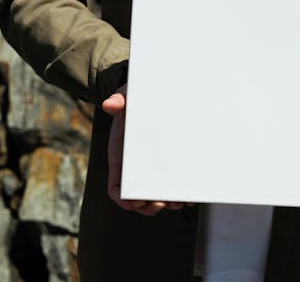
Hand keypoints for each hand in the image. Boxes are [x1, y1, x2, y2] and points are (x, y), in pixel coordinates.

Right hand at [103, 85, 184, 214]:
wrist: (148, 94)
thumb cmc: (135, 97)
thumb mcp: (128, 95)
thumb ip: (120, 99)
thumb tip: (110, 104)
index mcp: (120, 156)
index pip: (116, 186)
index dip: (124, 198)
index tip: (137, 200)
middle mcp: (133, 165)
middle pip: (136, 197)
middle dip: (149, 205)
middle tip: (163, 203)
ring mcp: (150, 165)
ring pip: (154, 194)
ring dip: (166, 202)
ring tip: (179, 202)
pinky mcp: (165, 162)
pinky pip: (169, 184)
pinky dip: (178, 193)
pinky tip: (189, 195)